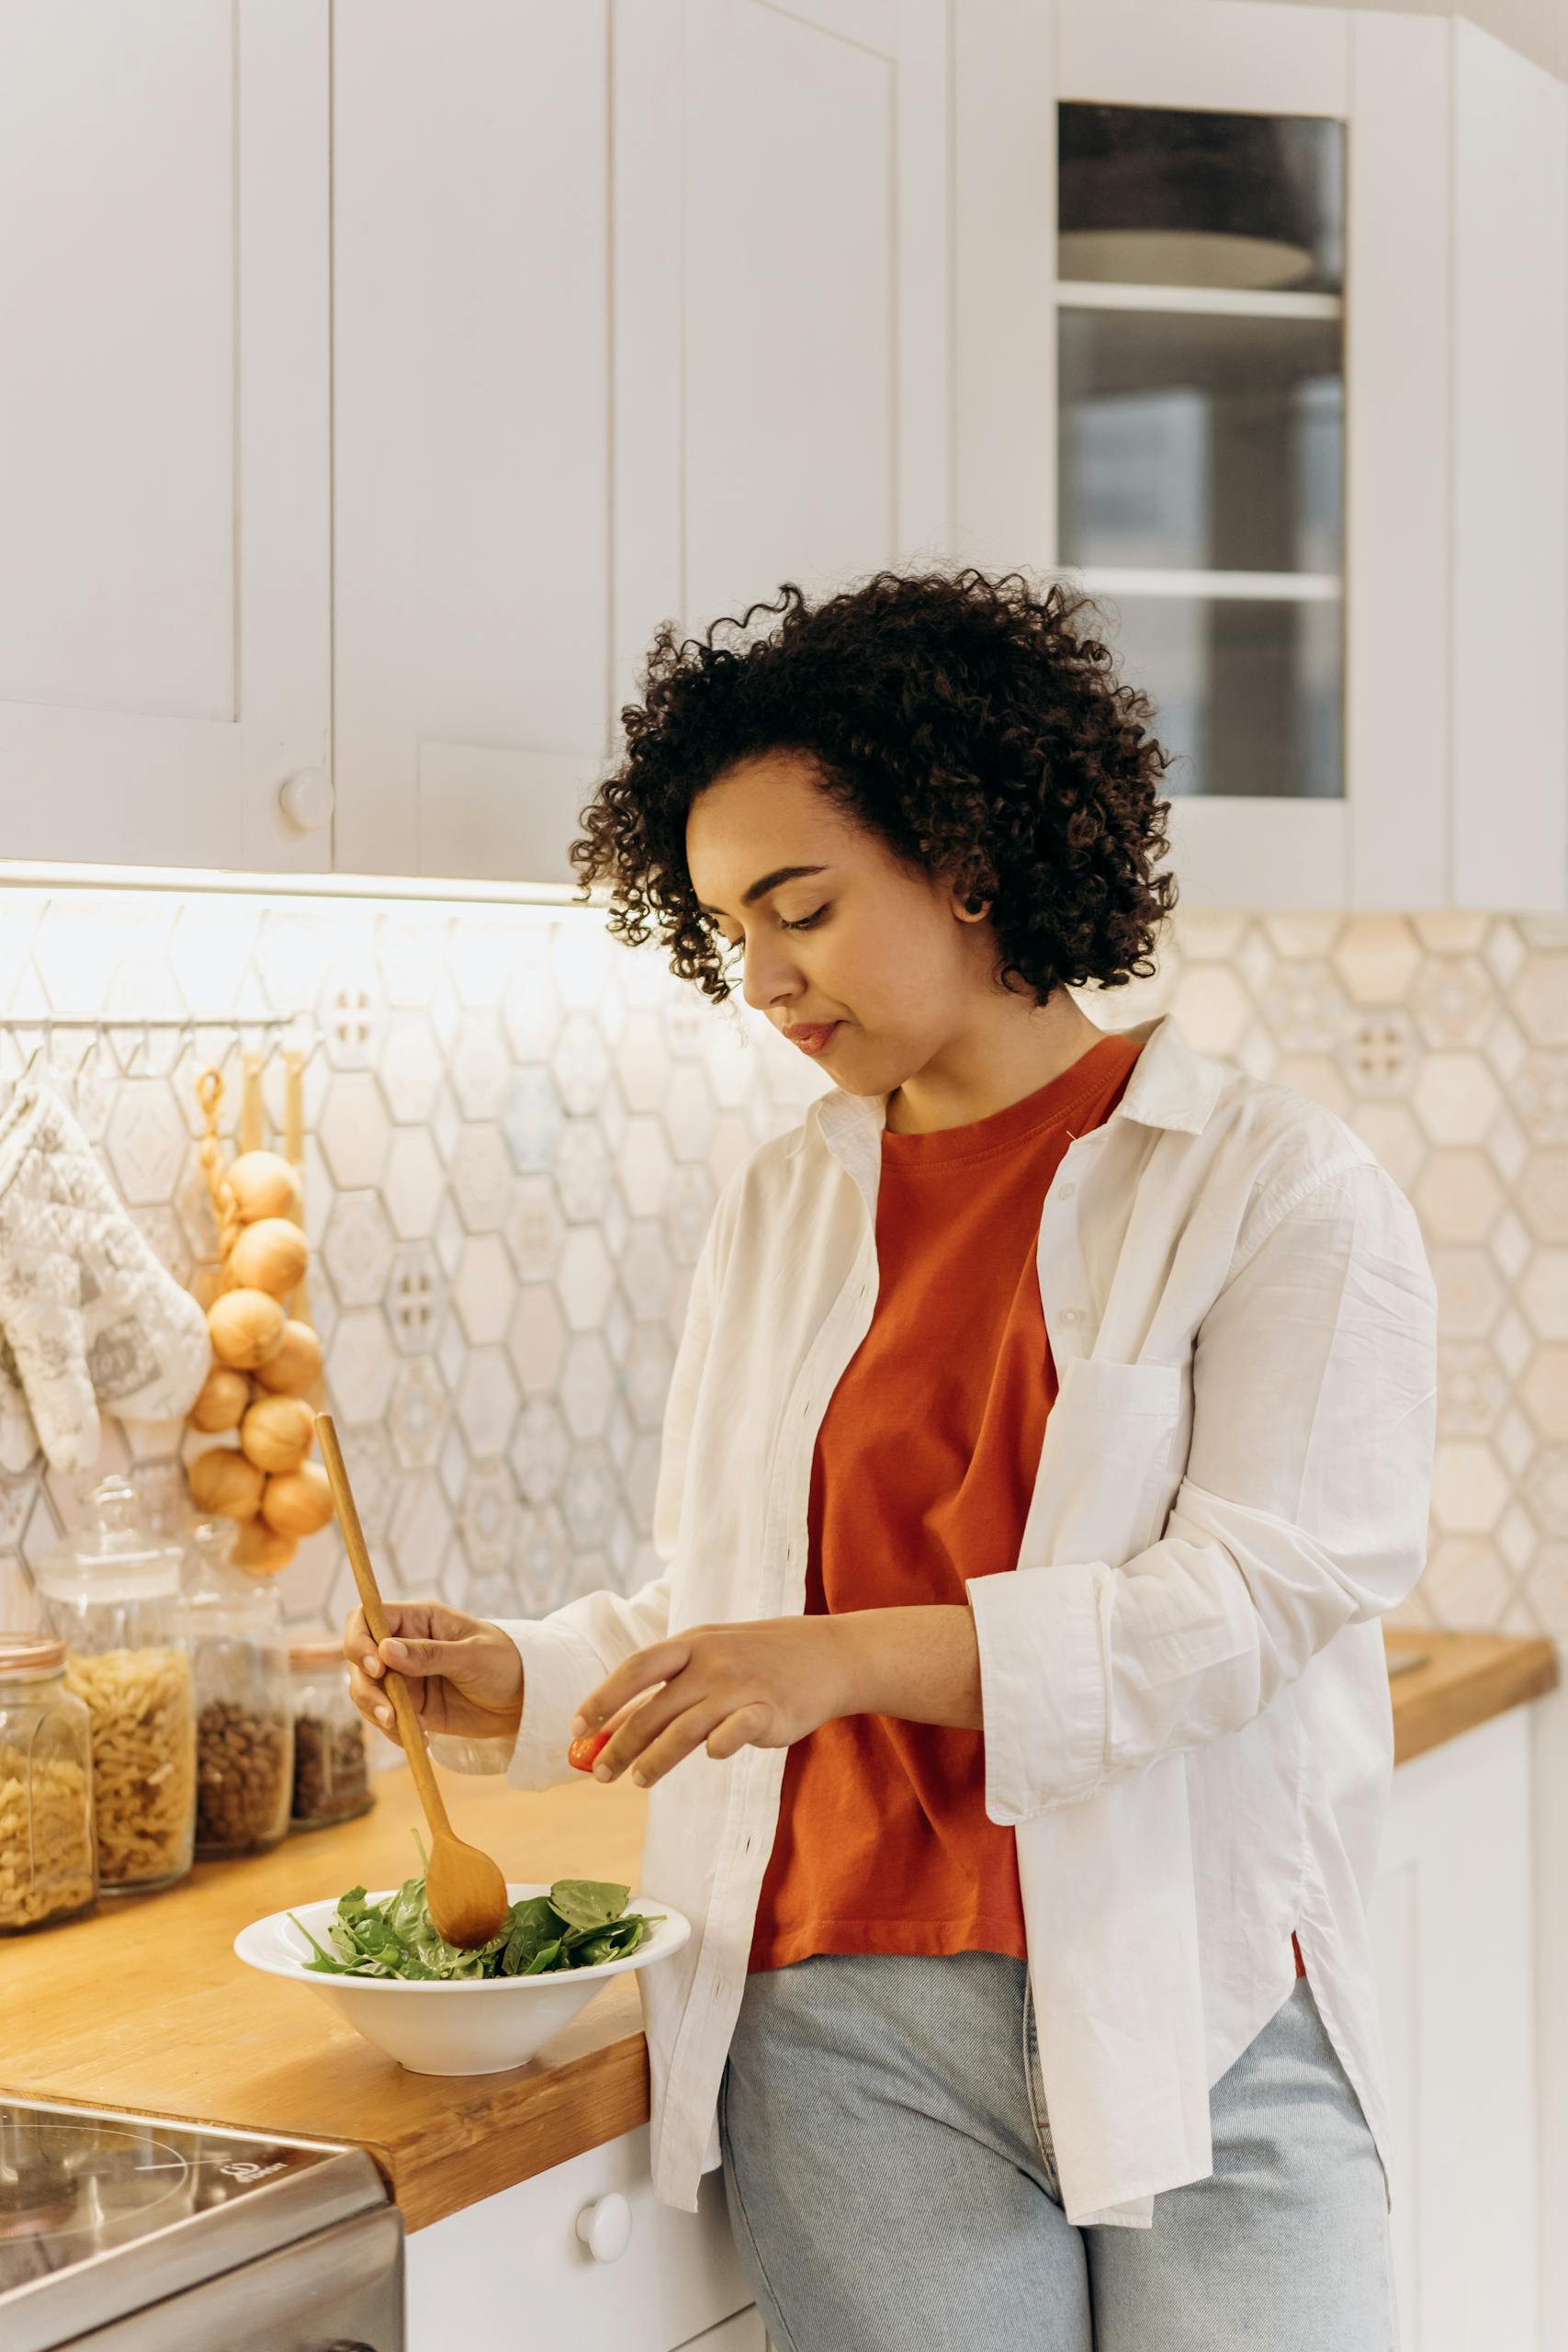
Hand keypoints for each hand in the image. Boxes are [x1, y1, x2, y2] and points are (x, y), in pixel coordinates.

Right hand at [342, 1599, 523, 1747]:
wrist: (525, 1700)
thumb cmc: (506, 1663)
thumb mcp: (473, 1656)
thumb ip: (430, 1654)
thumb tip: (384, 1649)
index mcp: (419, 1620)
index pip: (367, 1618)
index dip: (360, 1640)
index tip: (376, 1667)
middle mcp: (404, 1646)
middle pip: (359, 1660)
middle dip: (366, 1688)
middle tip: (389, 1714)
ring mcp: (405, 1677)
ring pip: (366, 1692)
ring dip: (377, 1713)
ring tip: (410, 1729)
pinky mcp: (411, 1707)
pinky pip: (386, 1718)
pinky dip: (394, 1731)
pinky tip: (422, 1738)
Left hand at [567, 1616, 856, 1789]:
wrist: (826, 1655)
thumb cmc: (754, 1660)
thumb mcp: (710, 1657)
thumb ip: (667, 1688)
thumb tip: (611, 1729)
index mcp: (691, 1644)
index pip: (634, 1670)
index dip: (602, 1700)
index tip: (577, 1729)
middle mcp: (712, 1662)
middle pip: (653, 1709)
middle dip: (620, 1745)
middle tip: (600, 1774)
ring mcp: (741, 1685)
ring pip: (685, 1729)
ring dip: (655, 1760)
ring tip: (637, 1780)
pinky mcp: (769, 1710)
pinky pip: (735, 1733)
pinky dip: (718, 1746)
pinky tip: (711, 1755)